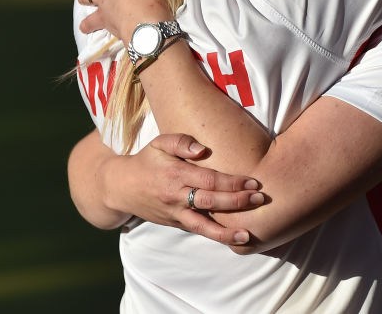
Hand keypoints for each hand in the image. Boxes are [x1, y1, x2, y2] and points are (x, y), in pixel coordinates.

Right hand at [105, 133, 264, 245]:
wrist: (121, 187)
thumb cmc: (147, 160)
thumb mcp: (159, 143)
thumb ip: (181, 142)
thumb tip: (202, 150)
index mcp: (175, 174)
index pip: (208, 179)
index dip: (232, 182)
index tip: (253, 182)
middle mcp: (176, 196)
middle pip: (210, 201)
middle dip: (236, 202)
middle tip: (259, 199)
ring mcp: (175, 213)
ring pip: (203, 225)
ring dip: (226, 231)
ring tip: (247, 234)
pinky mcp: (175, 223)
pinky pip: (198, 231)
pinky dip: (215, 236)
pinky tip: (233, 239)